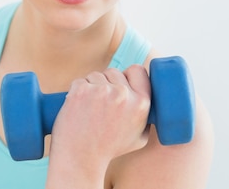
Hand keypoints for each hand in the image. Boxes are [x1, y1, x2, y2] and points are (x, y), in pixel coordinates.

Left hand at [46, 65, 151, 187]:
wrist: (82, 158)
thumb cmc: (110, 148)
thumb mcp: (140, 137)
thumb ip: (146, 116)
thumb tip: (150, 98)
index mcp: (141, 103)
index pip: (138, 70)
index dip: (129, 75)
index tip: (122, 83)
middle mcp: (123, 95)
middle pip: (115, 72)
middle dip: (108, 83)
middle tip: (102, 102)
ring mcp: (101, 91)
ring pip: (96, 75)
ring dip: (92, 86)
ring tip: (90, 108)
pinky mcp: (81, 90)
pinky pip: (80, 80)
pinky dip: (78, 90)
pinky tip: (79, 106)